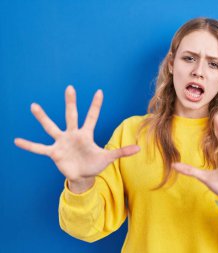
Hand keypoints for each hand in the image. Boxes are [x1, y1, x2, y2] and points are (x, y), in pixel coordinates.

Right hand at [15, 86, 139, 189]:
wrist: (82, 175)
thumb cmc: (95, 164)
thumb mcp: (108, 157)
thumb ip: (122, 152)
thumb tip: (140, 148)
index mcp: (86, 134)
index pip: (92, 117)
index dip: (96, 105)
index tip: (100, 91)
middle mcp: (73, 134)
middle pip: (71, 115)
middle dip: (71, 102)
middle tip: (70, 87)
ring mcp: (62, 142)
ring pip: (51, 127)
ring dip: (43, 118)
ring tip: (33, 106)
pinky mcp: (54, 152)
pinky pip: (39, 148)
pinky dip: (29, 145)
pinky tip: (16, 141)